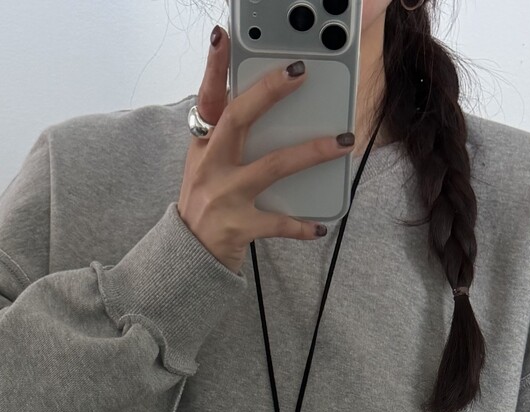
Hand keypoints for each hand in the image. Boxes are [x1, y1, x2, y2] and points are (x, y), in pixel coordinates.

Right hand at [177, 25, 357, 273]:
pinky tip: (319, 227)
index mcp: (203, 146)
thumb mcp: (206, 167)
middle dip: (269, 92)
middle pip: (239, 119)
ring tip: (342, 143)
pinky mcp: (239, 226)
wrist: (187, 257)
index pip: (208, 98)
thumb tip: (265, 109)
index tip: (224, 37)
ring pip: (272, 166)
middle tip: (300, 73)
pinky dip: (300, 226)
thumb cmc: (205, 206)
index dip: (214, 67)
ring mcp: (224, 196)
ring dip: (311, 152)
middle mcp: (211, 166)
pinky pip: (277, 222)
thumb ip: (229, 140)